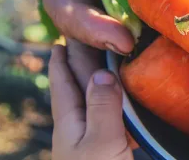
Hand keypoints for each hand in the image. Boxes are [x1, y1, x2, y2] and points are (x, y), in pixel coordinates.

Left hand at [49, 44, 132, 159]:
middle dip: (80, 67)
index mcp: (69, 122)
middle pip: (76, 90)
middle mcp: (76, 129)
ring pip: (93, 105)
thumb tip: (104, 73)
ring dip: (100, 86)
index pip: (62, 83)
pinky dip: (117, 107)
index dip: (61, 60)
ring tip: (111, 70)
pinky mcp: (105, 151)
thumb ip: (103, 107)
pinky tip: (127, 107)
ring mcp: (88, 141)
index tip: (61, 40)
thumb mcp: (102, 140)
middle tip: (88, 46)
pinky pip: (110, 120)